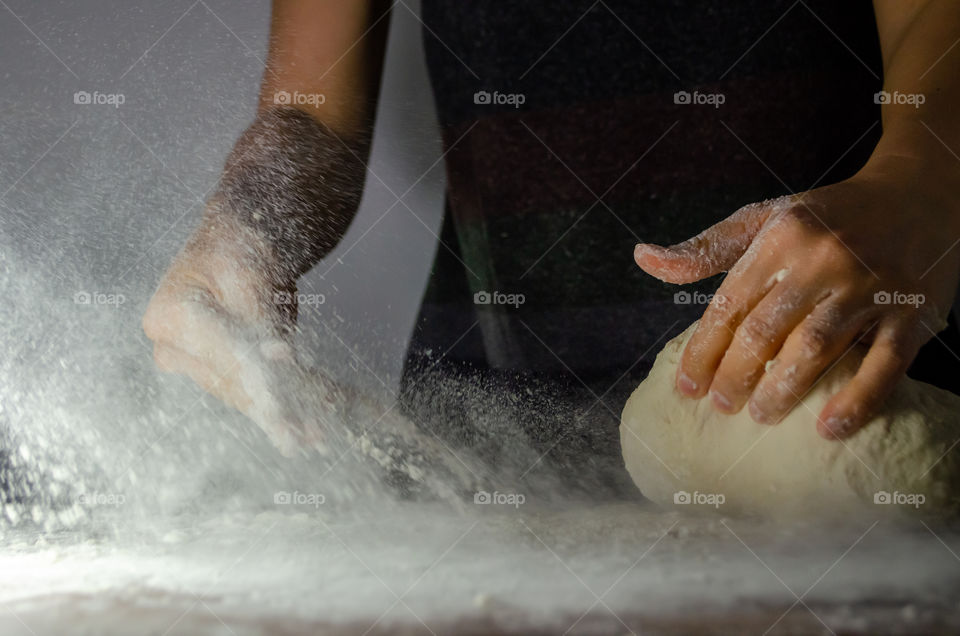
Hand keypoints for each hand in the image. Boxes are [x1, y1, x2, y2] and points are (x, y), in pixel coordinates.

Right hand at [142, 210, 310, 453]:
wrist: (234, 249)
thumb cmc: (238, 253)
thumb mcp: (249, 281)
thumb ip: (258, 322)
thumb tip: (277, 358)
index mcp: (171, 317)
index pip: (223, 354)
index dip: (256, 375)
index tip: (282, 400)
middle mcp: (173, 348)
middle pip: (233, 384)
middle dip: (276, 407)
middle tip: (306, 432)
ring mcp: (193, 366)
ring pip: (246, 398)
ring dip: (285, 418)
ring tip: (316, 436)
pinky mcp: (218, 375)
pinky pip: (254, 396)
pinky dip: (286, 409)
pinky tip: (310, 429)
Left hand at [635, 156, 959, 438]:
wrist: (920, 193)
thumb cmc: (828, 217)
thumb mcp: (765, 219)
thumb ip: (707, 248)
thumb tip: (643, 258)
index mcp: (781, 238)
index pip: (729, 305)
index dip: (702, 351)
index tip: (687, 387)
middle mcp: (822, 259)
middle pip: (765, 331)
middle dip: (735, 376)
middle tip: (722, 407)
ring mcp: (870, 286)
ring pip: (814, 348)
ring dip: (781, 391)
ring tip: (760, 416)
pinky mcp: (913, 310)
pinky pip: (885, 364)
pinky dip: (857, 399)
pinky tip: (829, 428)